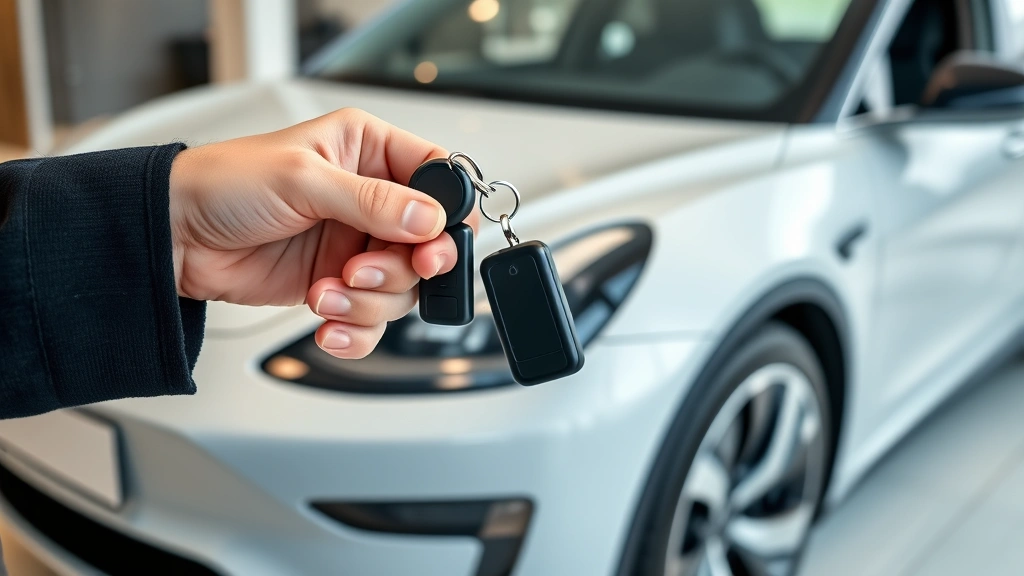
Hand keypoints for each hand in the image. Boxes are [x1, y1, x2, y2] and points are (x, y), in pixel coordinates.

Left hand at [169, 108, 477, 358]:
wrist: (175, 236)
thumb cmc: (224, 184)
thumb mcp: (302, 180)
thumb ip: (372, 201)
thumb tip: (427, 219)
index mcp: (367, 150)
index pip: (436, 175)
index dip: (447, 212)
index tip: (434, 244)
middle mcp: (368, 198)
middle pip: (427, 245)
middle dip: (401, 269)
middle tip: (367, 272)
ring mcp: (354, 244)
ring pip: (401, 288)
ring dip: (367, 301)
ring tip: (326, 292)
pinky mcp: (337, 282)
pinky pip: (370, 316)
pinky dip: (354, 327)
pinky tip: (327, 321)